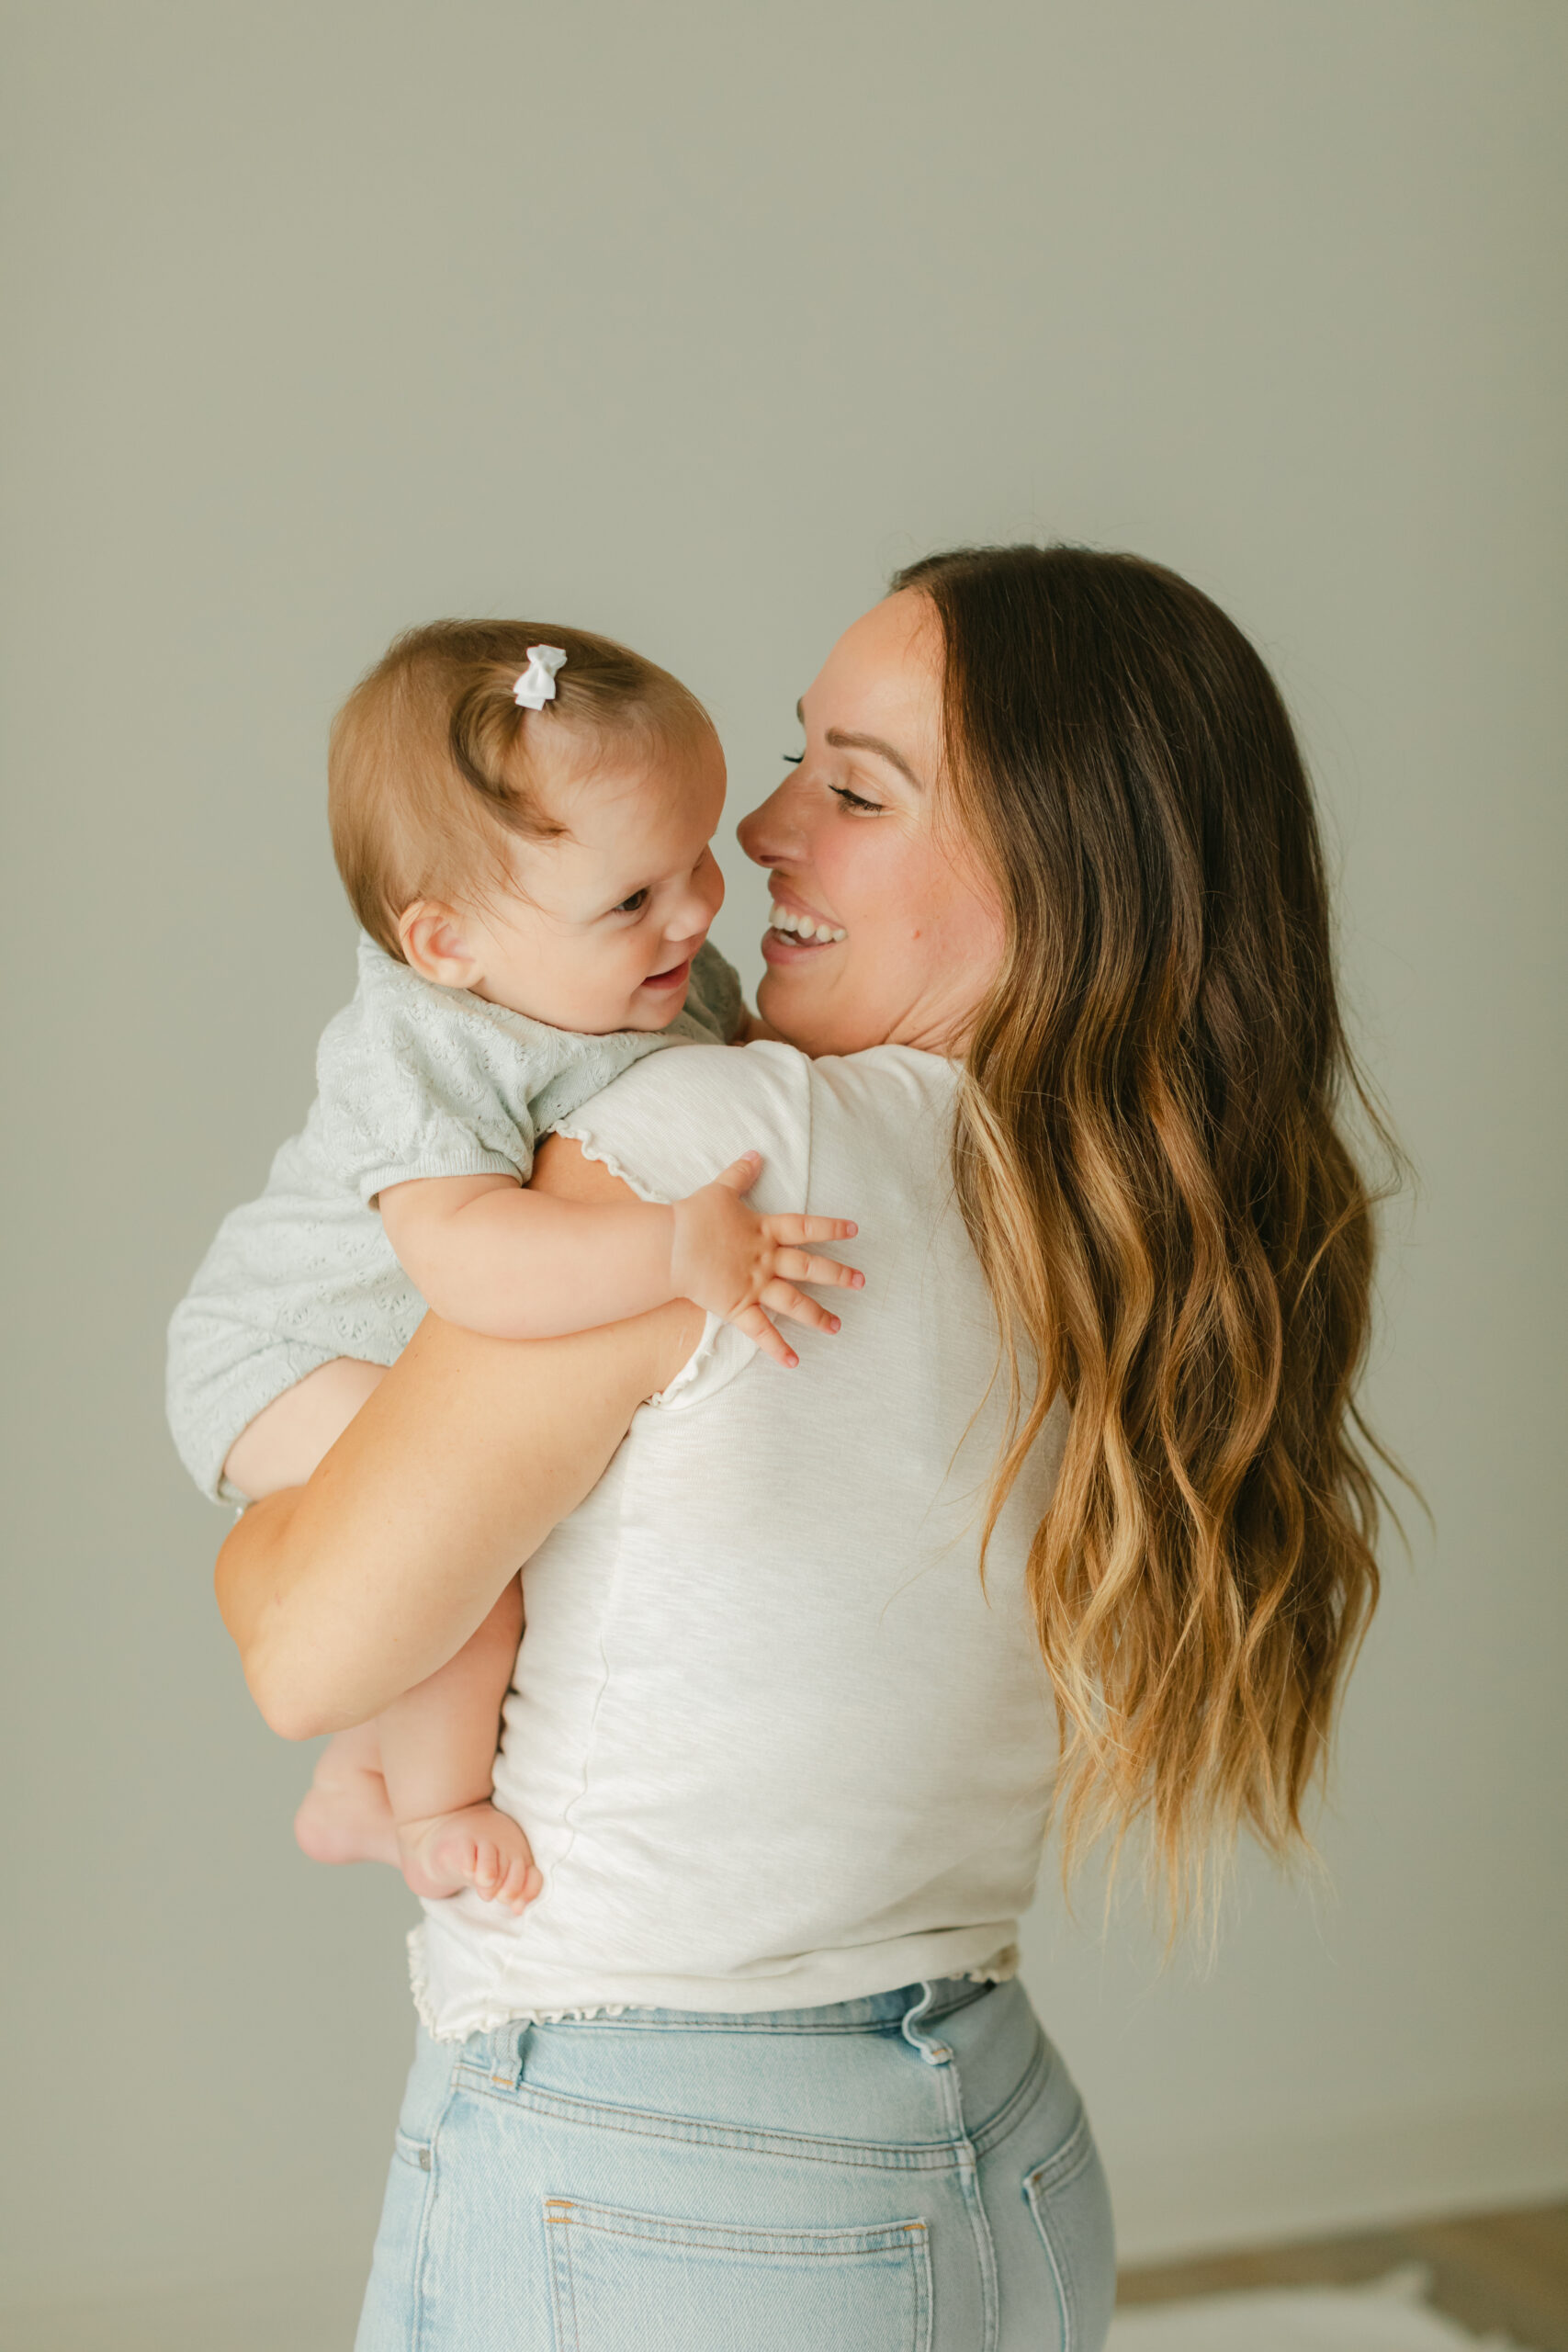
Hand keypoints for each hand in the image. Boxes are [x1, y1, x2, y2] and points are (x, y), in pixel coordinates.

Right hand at [668, 1152, 862, 1367]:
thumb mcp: (720, 1189)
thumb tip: (755, 1154)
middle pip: (810, 1268)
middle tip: (860, 1282)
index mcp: (765, 1230)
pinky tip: (794, 1362)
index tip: (854, 1231)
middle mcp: (766, 1260)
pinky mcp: (738, 1307)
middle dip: (838, 1275)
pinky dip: (777, 1348)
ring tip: (837, 1326)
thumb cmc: (693, 1217)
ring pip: (794, 1302)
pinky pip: (762, 1331)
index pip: (806, 1228)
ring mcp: (755, 1286)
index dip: (831, 1228)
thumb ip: (740, 1174)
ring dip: (817, 1315)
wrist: (671, 1246)